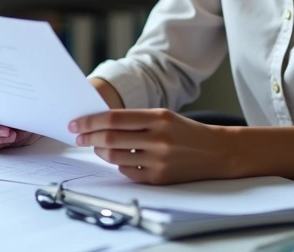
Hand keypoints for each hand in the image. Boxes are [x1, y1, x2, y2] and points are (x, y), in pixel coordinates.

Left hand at [69, 109, 232, 184]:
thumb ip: (134, 119)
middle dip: (89, 137)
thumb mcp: (163, 116)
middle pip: (110, 138)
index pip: (114, 118)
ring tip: (97, 147)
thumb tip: (99, 123)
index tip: (76, 124)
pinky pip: (127, 172)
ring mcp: (159, 160)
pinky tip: (118, 158)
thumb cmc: (185, 132)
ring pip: (115, 157)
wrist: (217, 151)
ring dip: (101, 152)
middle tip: (78, 136)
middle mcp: (158, 138)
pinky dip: (118, 164)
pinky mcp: (159, 177)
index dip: (90, 121)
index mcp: (158, 117)